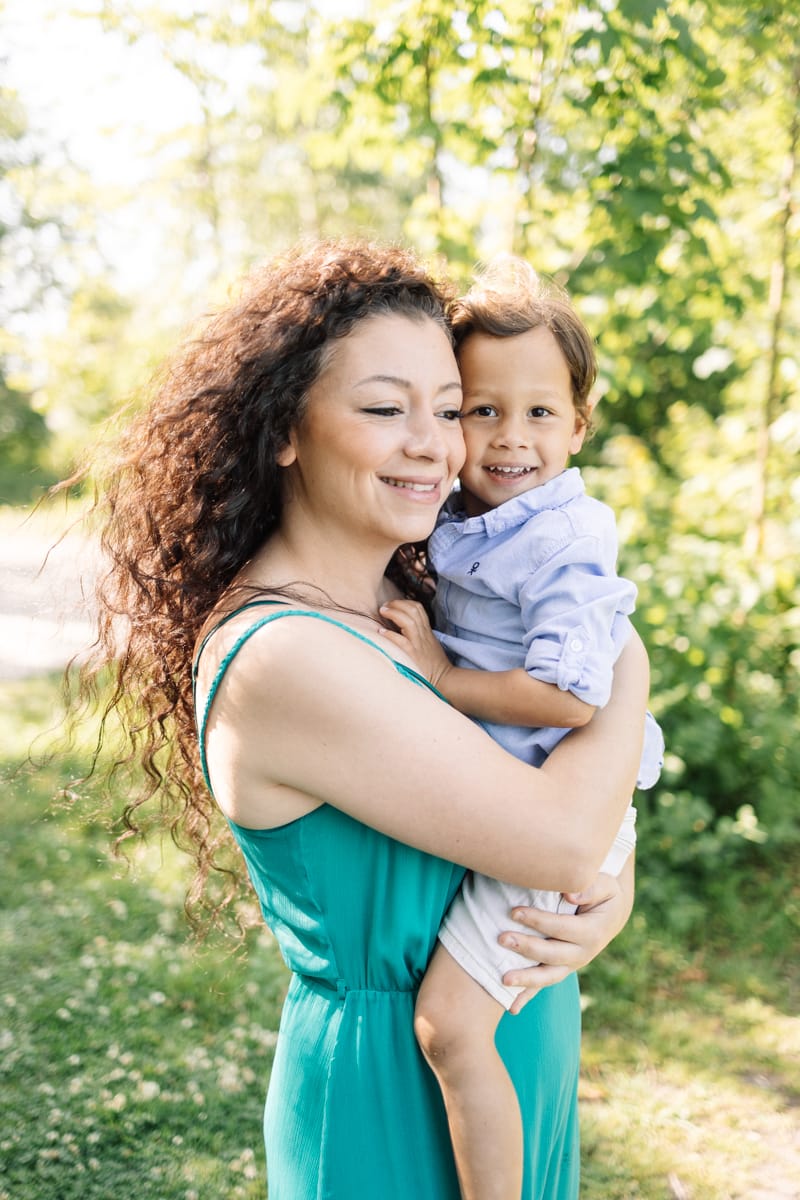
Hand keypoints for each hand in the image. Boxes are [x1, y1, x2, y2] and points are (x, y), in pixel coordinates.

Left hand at [379, 599, 453, 690]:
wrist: (444, 679)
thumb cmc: (434, 664)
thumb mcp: (429, 643)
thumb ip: (418, 633)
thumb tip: (401, 626)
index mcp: (426, 631)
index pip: (418, 608)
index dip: (404, 602)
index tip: (392, 605)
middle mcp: (423, 634)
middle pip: (413, 610)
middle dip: (397, 604)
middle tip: (384, 607)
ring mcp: (418, 644)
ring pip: (408, 620)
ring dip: (393, 613)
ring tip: (382, 612)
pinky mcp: (413, 655)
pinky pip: (401, 641)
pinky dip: (390, 634)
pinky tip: (381, 632)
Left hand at [498, 871, 632, 1015]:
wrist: (611, 916)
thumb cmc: (604, 896)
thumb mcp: (605, 886)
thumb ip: (590, 888)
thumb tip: (569, 895)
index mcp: (592, 933)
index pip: (561, 928)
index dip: (538, 920)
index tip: (514, 911)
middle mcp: (583, 954)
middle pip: (552, 954)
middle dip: (527, 948)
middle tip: (502, 939)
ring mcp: (572, 966)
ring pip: (548, 976)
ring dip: (526, 979)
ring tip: (503, 979)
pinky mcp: (562, 970)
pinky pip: (544, 985)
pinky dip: (528, 996)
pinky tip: (511, 1007)